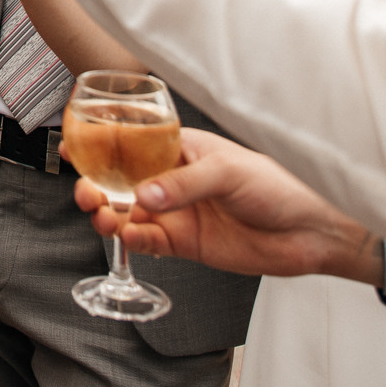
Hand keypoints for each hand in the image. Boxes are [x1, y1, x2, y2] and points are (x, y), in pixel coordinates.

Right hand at [70, 128, 382, 284]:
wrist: (310, 232)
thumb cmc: (279, 187)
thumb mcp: (229, 172)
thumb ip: (185, 184)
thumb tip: (146, 196)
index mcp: (182, 149)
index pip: (133, 143)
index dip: (101, 146)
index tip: (75, 149)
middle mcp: (174, 180)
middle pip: (122, 181)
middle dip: (98, 185)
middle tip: (87, 192)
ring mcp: (178, 212)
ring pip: (129, 213)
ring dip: (109, 214)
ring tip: (102, 216)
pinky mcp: (186, 243)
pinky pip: (149, 243)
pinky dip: (133, 241)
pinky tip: (128, 236)